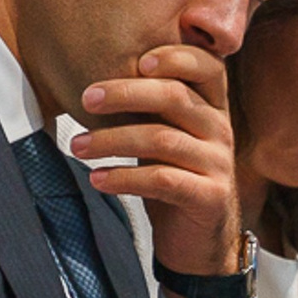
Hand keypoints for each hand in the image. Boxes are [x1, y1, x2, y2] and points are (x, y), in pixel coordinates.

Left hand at [73, 45, 241, 297]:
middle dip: (126, 93)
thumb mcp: (165, 135)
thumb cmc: (173, 176)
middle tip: (86, 98)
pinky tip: (98, 179)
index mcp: (212, 106)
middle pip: (176, 97)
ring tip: (78, 145)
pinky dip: (125, 178)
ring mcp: (218, 164)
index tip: (138, 61)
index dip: (176, 57)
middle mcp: (220, 129)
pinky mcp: (210, 197)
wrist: (197, 241)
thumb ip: (149, 106)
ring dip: (113, 140)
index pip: (207, 66)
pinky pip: (164, 180)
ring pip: (163, 140)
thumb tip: (94, 79)